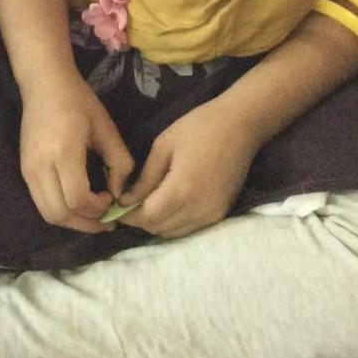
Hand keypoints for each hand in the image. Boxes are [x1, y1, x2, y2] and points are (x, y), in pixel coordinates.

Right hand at [19, 74, 134, 232]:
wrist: (44, 84)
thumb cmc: (79, 102)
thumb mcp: (106, 128)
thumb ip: (119, 162)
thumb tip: (119, 194)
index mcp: (64, 152)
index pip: (77, 199)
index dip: (97, 209)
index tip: (111, 198)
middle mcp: (41, 165)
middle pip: (60, 214)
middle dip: (86, 224)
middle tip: (106, 220)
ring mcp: (28, 169)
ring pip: (48, 214)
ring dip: (72, 221)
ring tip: (92, 216)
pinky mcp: (24, 170)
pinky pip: (41, 202)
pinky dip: (60, 210)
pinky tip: (76, 202)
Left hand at [119, 96, 261, 238]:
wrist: (241, 125)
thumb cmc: (199, 127)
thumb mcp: (164, 146)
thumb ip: (145, 178)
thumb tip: (127, 200)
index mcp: (182, 190)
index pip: (148, 218)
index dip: (129, 215)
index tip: (117, 205)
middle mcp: (199, 209)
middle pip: (160, 229)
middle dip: (141, 219)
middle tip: (131, 202)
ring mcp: (213, 215)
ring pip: (174, 232)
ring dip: (158, 222)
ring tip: (149, 202)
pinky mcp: (222, 214)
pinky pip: (191, 228)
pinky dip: (175, 222)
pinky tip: (170, 204)